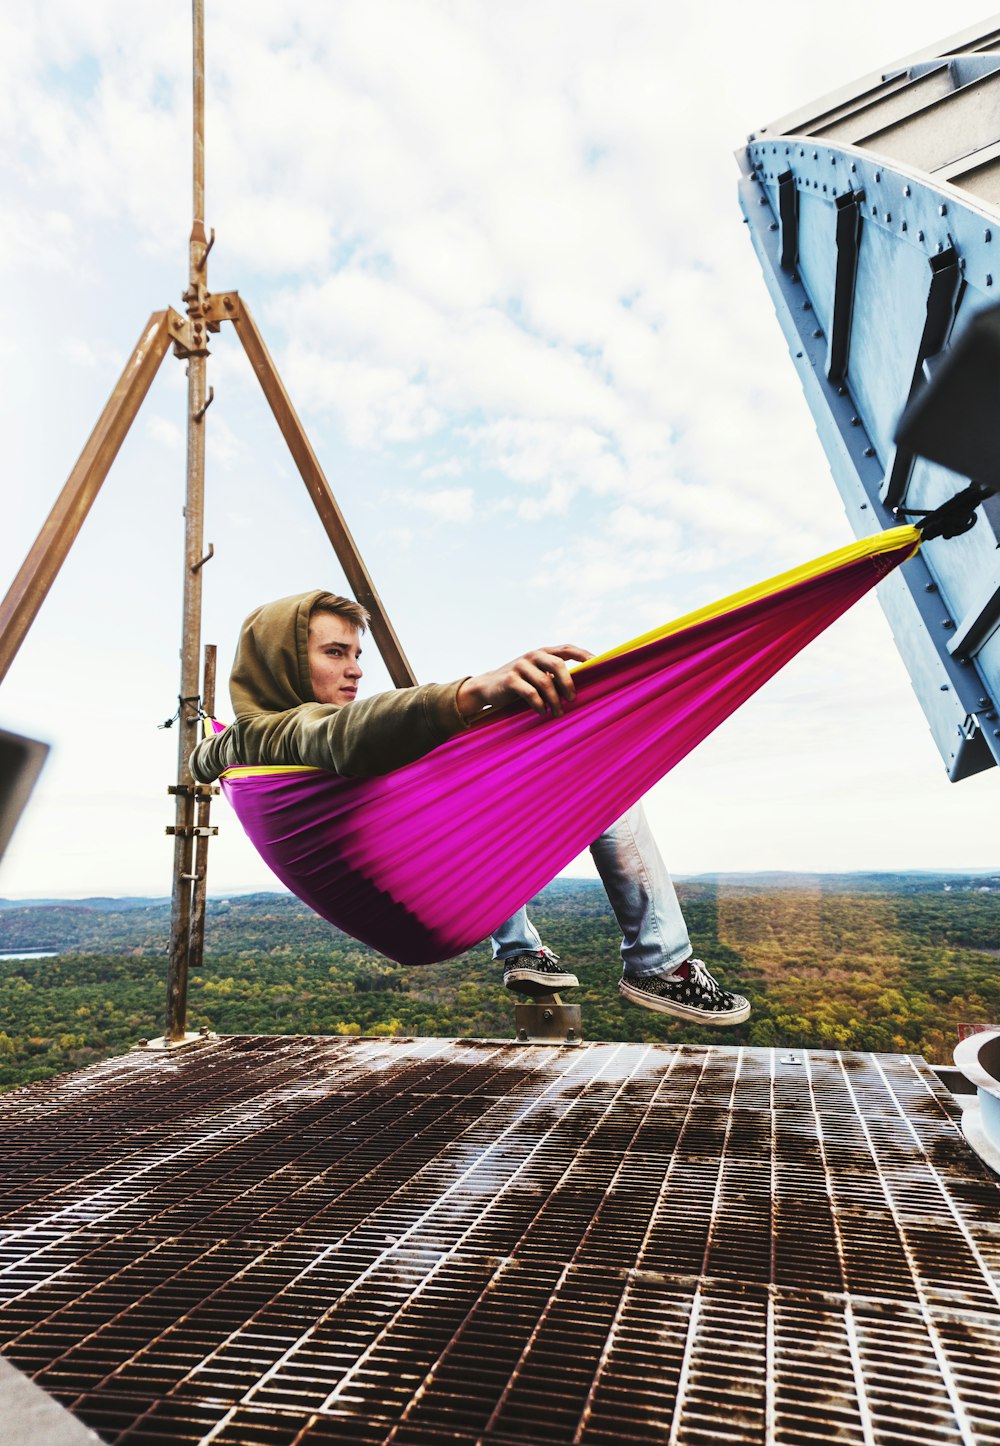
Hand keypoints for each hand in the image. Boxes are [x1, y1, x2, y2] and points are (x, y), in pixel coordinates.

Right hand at [457, 644, 593, 719]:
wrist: (488, 687)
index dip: (583, 654)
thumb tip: (584, 684)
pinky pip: (530, 693)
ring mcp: (520, 666)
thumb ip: (554, 674)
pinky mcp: (510, 680)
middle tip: (573, 699)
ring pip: (545, 682)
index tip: (598, 663)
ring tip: (558, 713)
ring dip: (554, 700)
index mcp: (542, 652)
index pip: (567, 649)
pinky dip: (539, 704)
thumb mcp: (537, 674)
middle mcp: (532, 656)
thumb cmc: (520, 683)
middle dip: (568, 683)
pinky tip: (543, 712)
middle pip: (558, 664)